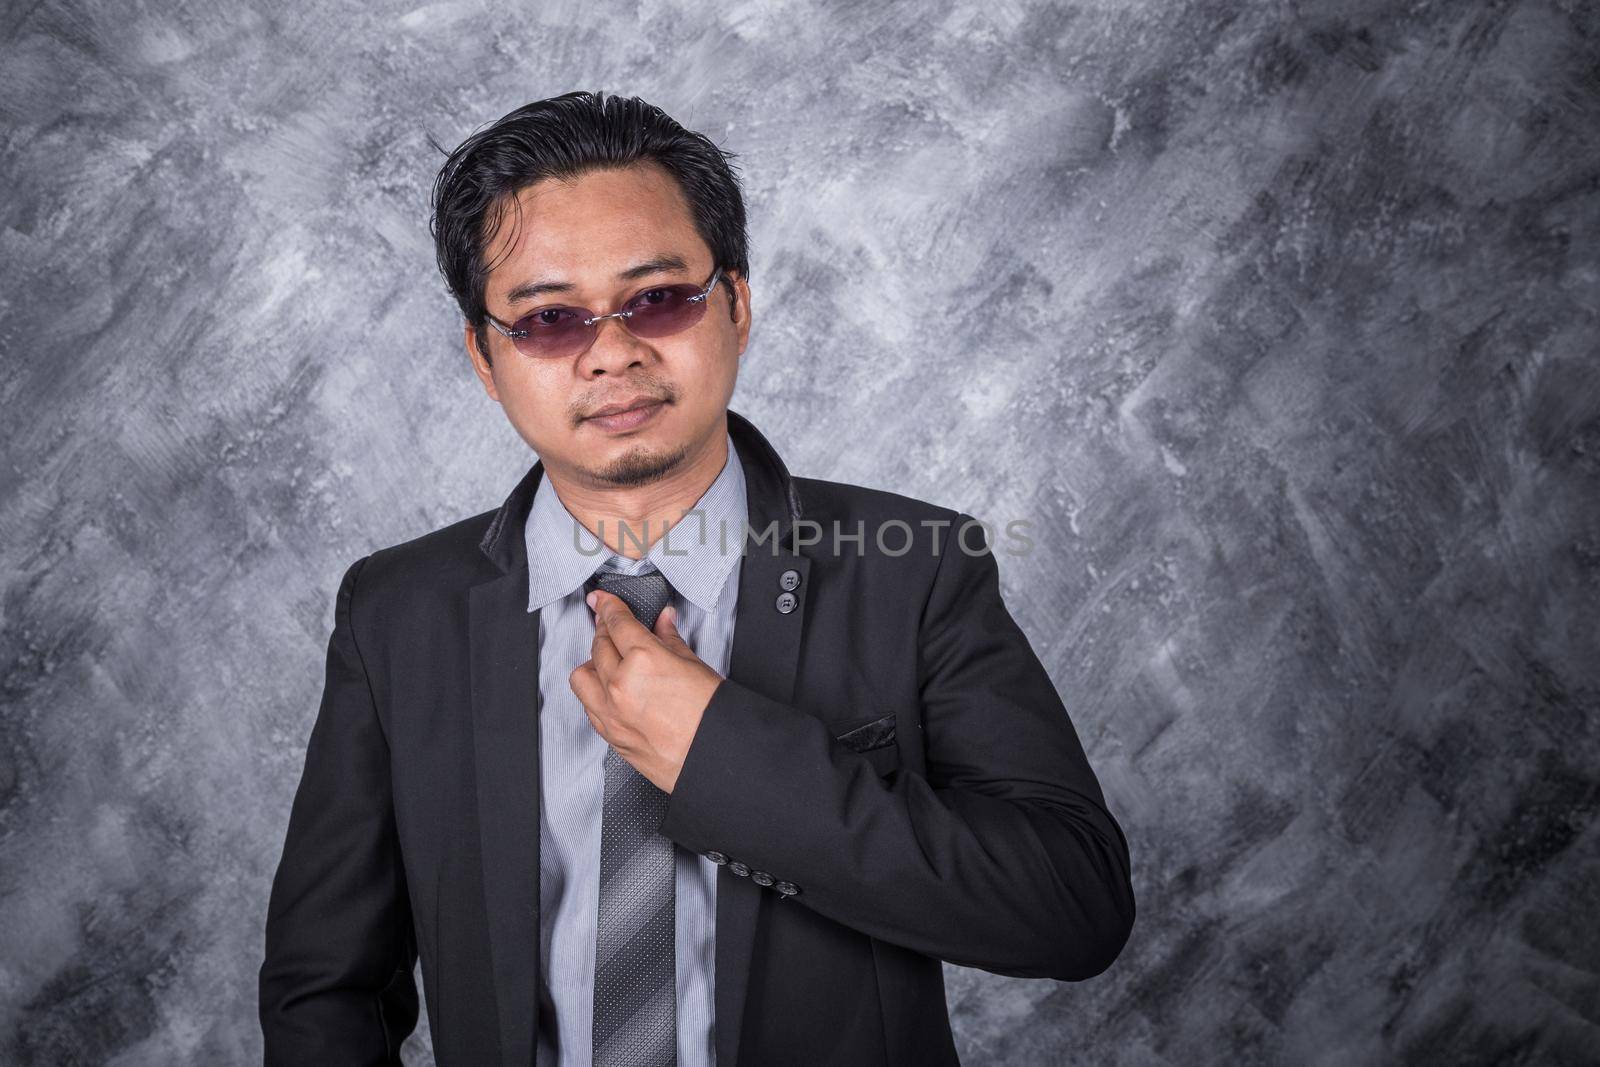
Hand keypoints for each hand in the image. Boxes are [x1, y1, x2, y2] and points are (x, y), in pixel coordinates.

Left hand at [570, 589, 724, 792]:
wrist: (715, 759)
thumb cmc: (712, 717)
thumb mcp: (695, 666)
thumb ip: (670, 640)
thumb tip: (663, 623)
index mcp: (644, 660)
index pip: (617, 623)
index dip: (608, 606)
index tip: (602, 600)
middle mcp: (621, 686)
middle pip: (598, 645)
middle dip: (603, 630)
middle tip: (611, 624)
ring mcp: (612, 713)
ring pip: (582, 676)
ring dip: (592, 663)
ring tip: (609, 660)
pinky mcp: (611, 736)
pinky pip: (588, 706)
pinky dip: (595, 693)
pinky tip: (610, 689)